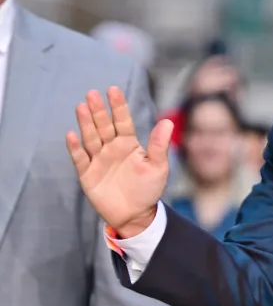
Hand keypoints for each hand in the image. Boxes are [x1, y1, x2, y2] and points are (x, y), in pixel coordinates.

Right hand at [66, 88, 173, 234]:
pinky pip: (80, 158)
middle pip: (103, 126)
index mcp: (128, 143)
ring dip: (86, 124)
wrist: (135, 215)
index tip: (113, 89)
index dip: (118, 106)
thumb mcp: (158, 167)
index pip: (122, 121)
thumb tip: (168, 122)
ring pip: (91, 138)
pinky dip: (75, 148)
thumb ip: (159, 145)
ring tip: (81, 107)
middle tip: (92, 94)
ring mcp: (98, 160)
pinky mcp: (88, 174)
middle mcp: (111, 148)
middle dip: (98, 111)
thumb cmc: (148, 190)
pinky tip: (72, 134)